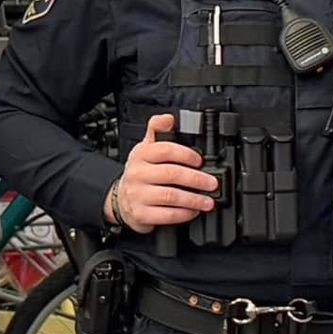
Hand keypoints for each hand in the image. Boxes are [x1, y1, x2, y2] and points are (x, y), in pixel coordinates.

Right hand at [107, 114, 219, 233]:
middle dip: (196, 179)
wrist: (120, 199)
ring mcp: (138, 195)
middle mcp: (138, 174)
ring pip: (170, 196)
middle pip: (171, 174)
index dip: (185, 154)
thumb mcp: (145, 149)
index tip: (199, 160)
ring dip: (193, 199)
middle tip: (212, 183)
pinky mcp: (141, 214)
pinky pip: (166, 215)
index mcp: (141, 155)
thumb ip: (157, 131)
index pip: (164, 150)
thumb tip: (168, 118)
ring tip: (208, 201)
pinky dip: (183, 214)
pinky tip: (193, 211)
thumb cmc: (140, 172)